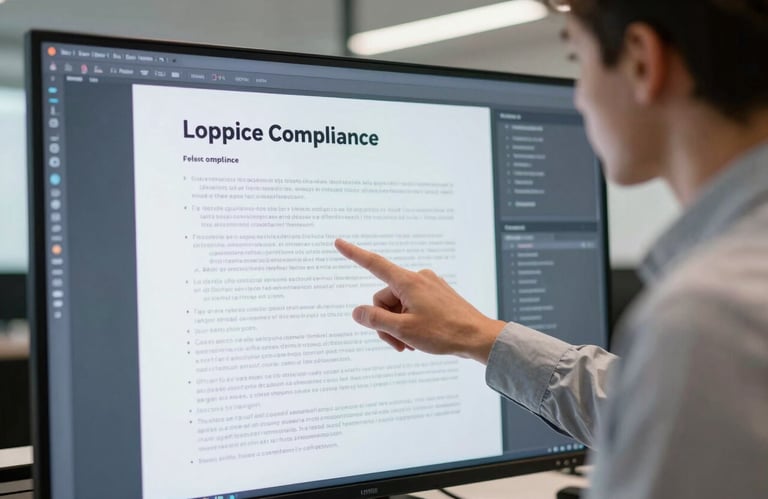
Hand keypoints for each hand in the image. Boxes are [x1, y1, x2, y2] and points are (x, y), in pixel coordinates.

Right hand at [334, 238, 505, 364]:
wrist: (478, 337)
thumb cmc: (443, 333)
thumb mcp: (403, 330)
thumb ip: (375, 320)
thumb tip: (357, 312)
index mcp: (408, 281)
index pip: (374, 264)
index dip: (354, 254)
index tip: (339, 243)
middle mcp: (418, 278)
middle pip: (385, 299)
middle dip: (386, 322)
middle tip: (398, 345)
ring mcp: (429, 286)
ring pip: (399, 306)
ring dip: (399, 326)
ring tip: (410, 346)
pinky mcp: (437, 296)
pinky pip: (413, 307)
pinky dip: (411, 324)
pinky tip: (420, 339)